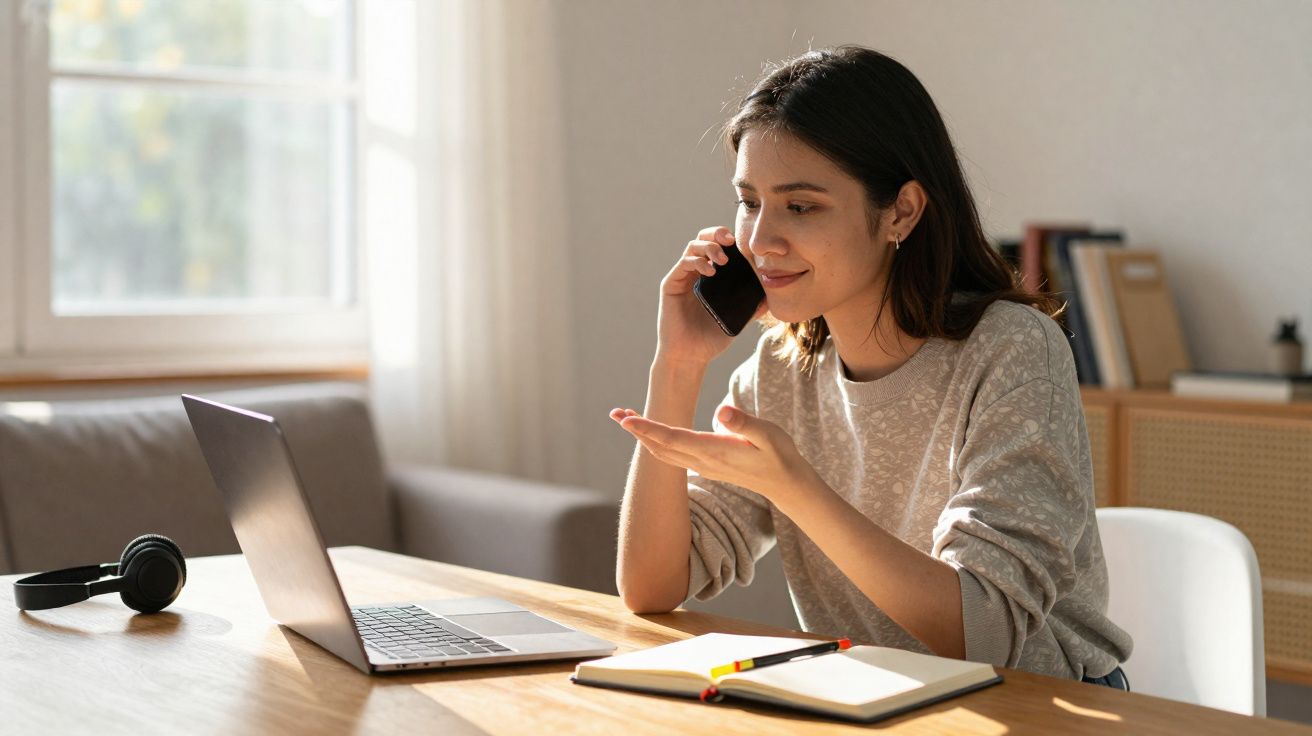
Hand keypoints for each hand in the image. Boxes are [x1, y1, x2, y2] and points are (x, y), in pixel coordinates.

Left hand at [609, 404, 816, 508]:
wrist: (785, 482)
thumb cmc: (779, 454)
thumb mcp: (768, 434)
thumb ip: (744, 423)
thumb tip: (721, 411)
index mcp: (713, 451)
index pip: (672, 439)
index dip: (647, 429)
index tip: (626, 419)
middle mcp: (702, 461)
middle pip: (659, 447)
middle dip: (636, 430)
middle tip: (615, 413)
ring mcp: (702, 466)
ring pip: (663, 453)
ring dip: (643, 437)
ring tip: (626, 418)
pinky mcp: (706, 465)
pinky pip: (673, 456)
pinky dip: (656, 442)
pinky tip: (652, 432)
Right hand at [655, 226, 766, 367]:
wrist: (690, 356)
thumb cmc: (711, 339)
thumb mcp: (737, 319)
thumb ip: (752, 307)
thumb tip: (771, 297)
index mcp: (709, 276)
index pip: (717, 246)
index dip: (727, 238)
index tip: (742, 242)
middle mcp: (693, 272)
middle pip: (702, 239)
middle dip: (716, 234)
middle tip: (731, 240)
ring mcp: (681, 277)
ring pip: (692, 247)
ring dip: (709, 247)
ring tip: (723, 259)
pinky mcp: (670, 285)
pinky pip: (683, 264)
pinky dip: (697, 262)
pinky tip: (711, 271)